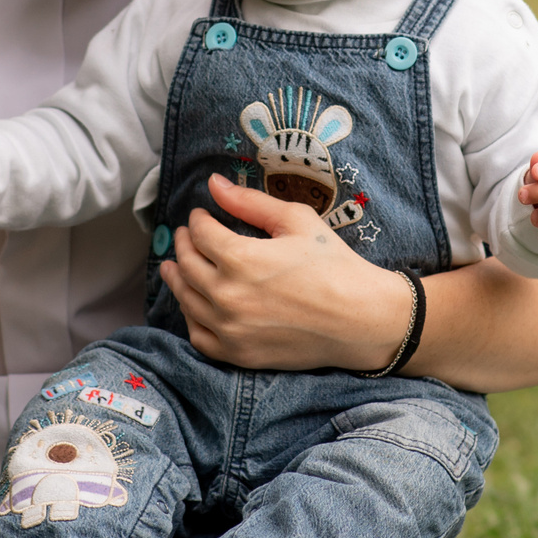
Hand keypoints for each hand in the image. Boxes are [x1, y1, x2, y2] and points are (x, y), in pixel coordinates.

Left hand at [162, 174, 414, 372]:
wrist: (361, 319)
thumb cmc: (333, 265)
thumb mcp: (296, 220)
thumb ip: (250, 201)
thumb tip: (213, 183)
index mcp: (241, 259)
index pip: (200, 234)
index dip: (197, 220)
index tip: (200, 215)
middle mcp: (228, 296)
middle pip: (187, 265)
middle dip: (183, 245)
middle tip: (184, 235)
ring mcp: (231, 329)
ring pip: (187, 300)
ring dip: (177, 279)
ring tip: (175, 267)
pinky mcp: (240, 354)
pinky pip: (199, 336)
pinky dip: (191, 318)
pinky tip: (193, 306)